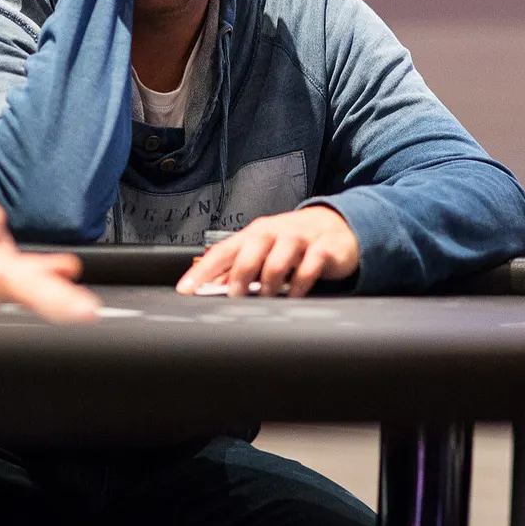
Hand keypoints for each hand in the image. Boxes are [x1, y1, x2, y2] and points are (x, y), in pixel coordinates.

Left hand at [176, 207, 359, 297]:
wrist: (338, 225)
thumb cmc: (294, 240)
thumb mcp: (266, 249)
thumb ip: (241, 267)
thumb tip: (213, 288)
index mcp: (254, 233)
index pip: (222, 251)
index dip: (202, 271)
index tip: (186, 290)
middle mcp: (273, 232)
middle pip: (248, 255)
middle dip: (237, 280)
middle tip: (234, 300)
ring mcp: (299, 239)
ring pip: (276, 264)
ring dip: (268, 287)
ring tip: (267, 298)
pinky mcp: (323, 249)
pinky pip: (307, 271)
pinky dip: (298, 288)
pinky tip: (294, 296)